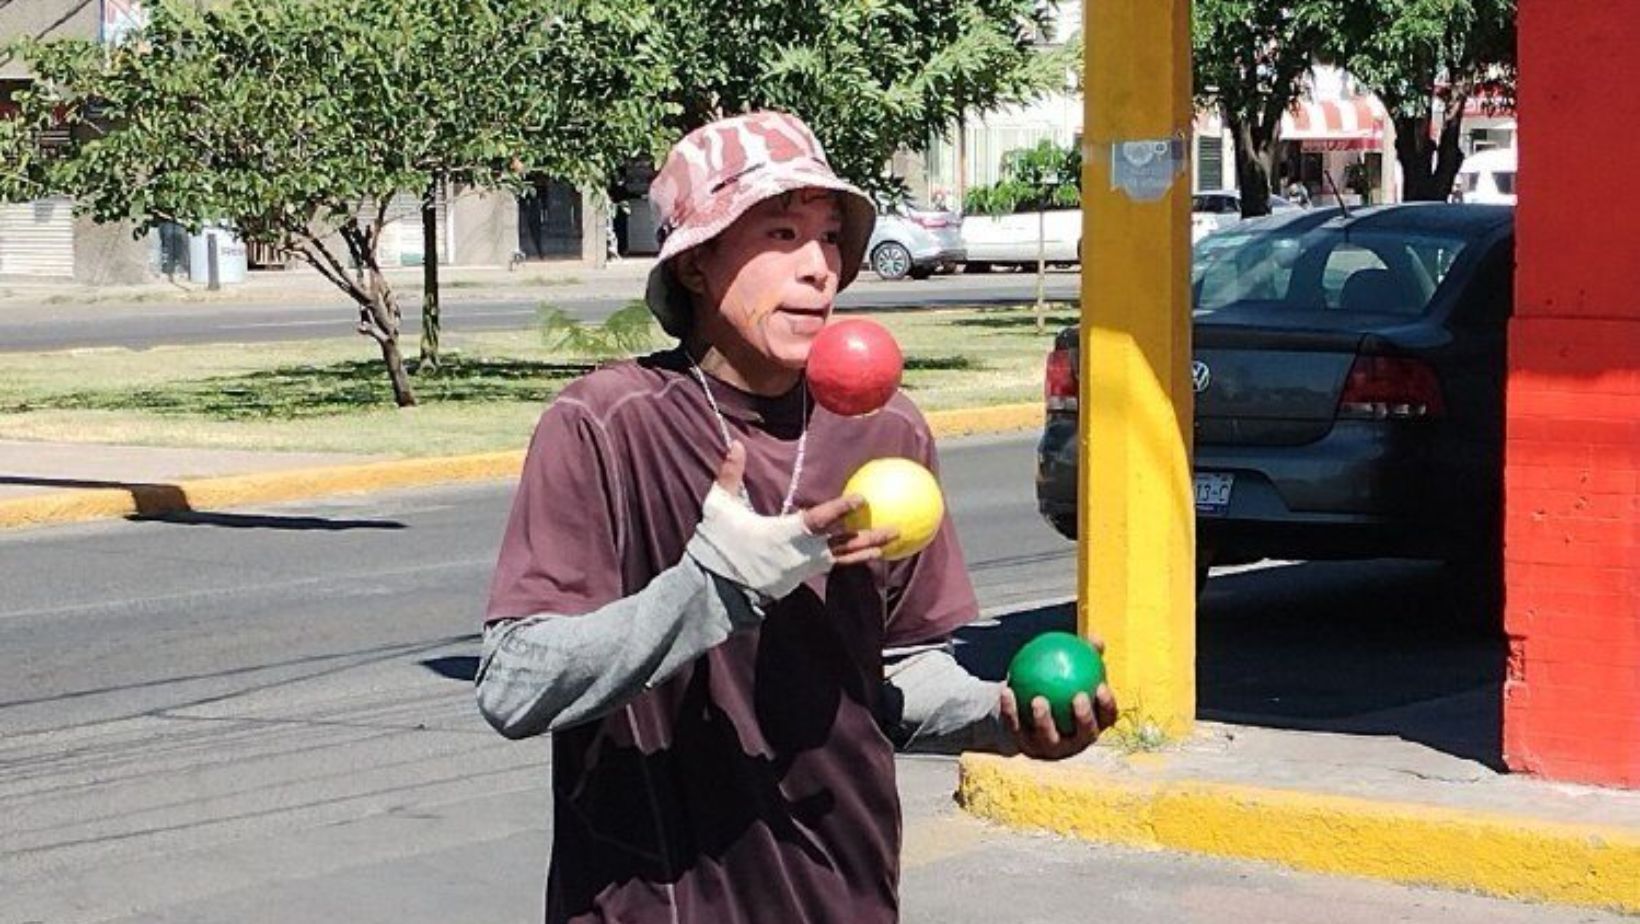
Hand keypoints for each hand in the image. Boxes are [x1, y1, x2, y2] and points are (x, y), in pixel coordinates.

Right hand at [716, 442, 897, 566]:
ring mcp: (802, 569)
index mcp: (784, 535)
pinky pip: (831, 566)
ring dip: (866, 551)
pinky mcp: (800, 578)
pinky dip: (850, 560)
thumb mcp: (720, 508)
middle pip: (842, 545)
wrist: (715, 590)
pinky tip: (864, 555)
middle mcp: (801, 554)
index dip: (840, 509)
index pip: (818, 520)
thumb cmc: (718, 547)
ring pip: (841, 559)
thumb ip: (730, 475)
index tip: (861, 500)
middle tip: (896, 528)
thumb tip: (735, 444)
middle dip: (870, 536)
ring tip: (890, 546)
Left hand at [999, 633, 1118, 760]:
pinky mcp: (1025, 748)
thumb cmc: (1057, 687)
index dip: (1107, 707)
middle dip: (1083, 719)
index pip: (1106, 719)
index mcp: (1091, 725)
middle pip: (1084, 735)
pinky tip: (1007, 691)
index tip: (1102, 686)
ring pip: (1048, 738)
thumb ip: (1085, 657)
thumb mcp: (1071, 672)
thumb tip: (1095, 637)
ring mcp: (1050, 749)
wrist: (1024, 713)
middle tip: (1077, 697)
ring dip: (1044, 720)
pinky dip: (1011, 710)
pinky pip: (1017, 728)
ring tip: (1039, 699)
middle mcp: (1075, 743)